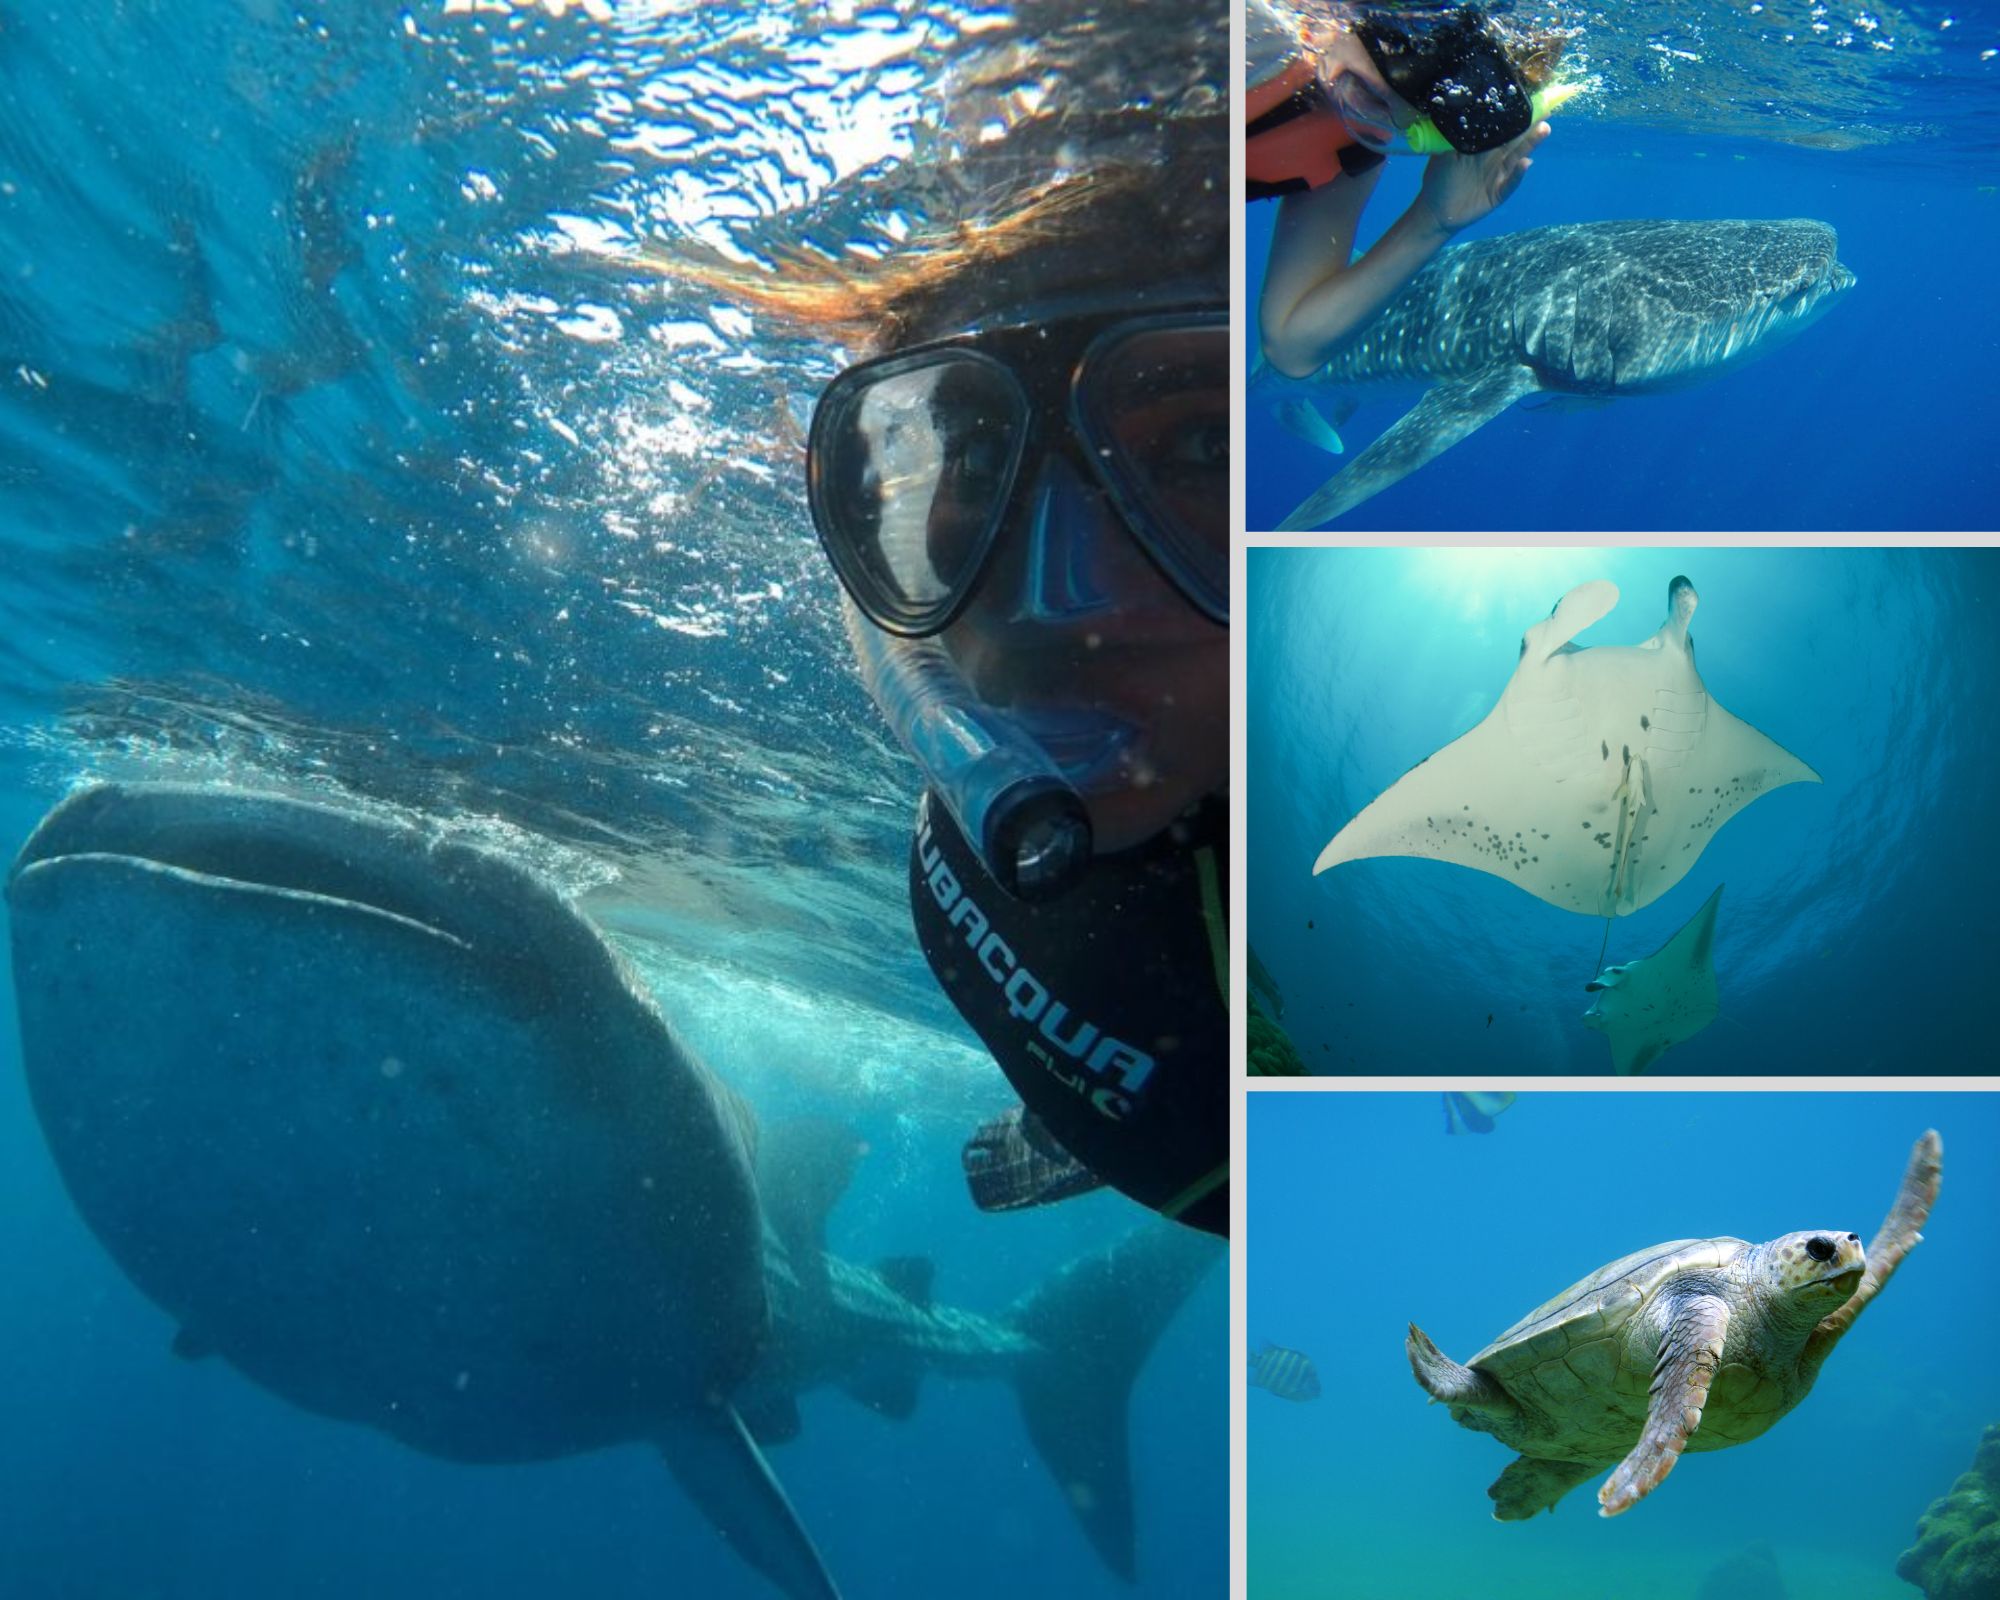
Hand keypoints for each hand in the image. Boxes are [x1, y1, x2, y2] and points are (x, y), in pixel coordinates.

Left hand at [1417, 121, 1550, 235]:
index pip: (1501, 127)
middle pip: (1515, 139)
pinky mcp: (1497, 194)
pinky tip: (1525, 163)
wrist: (1434, 210)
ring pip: (1517, 157)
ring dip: (1530, 144)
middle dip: (1531, 125)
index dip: (1514, 115)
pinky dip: (1517, 174)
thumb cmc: (1438, 179)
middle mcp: (1494, 158)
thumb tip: (1466, 112)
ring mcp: (1498, 175)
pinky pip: (1510, 183)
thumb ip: (1456, 135)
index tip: (1528, 99)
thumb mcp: (1443, 153)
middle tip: (1546, 109)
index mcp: (1482, 146)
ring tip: (1544, 129)